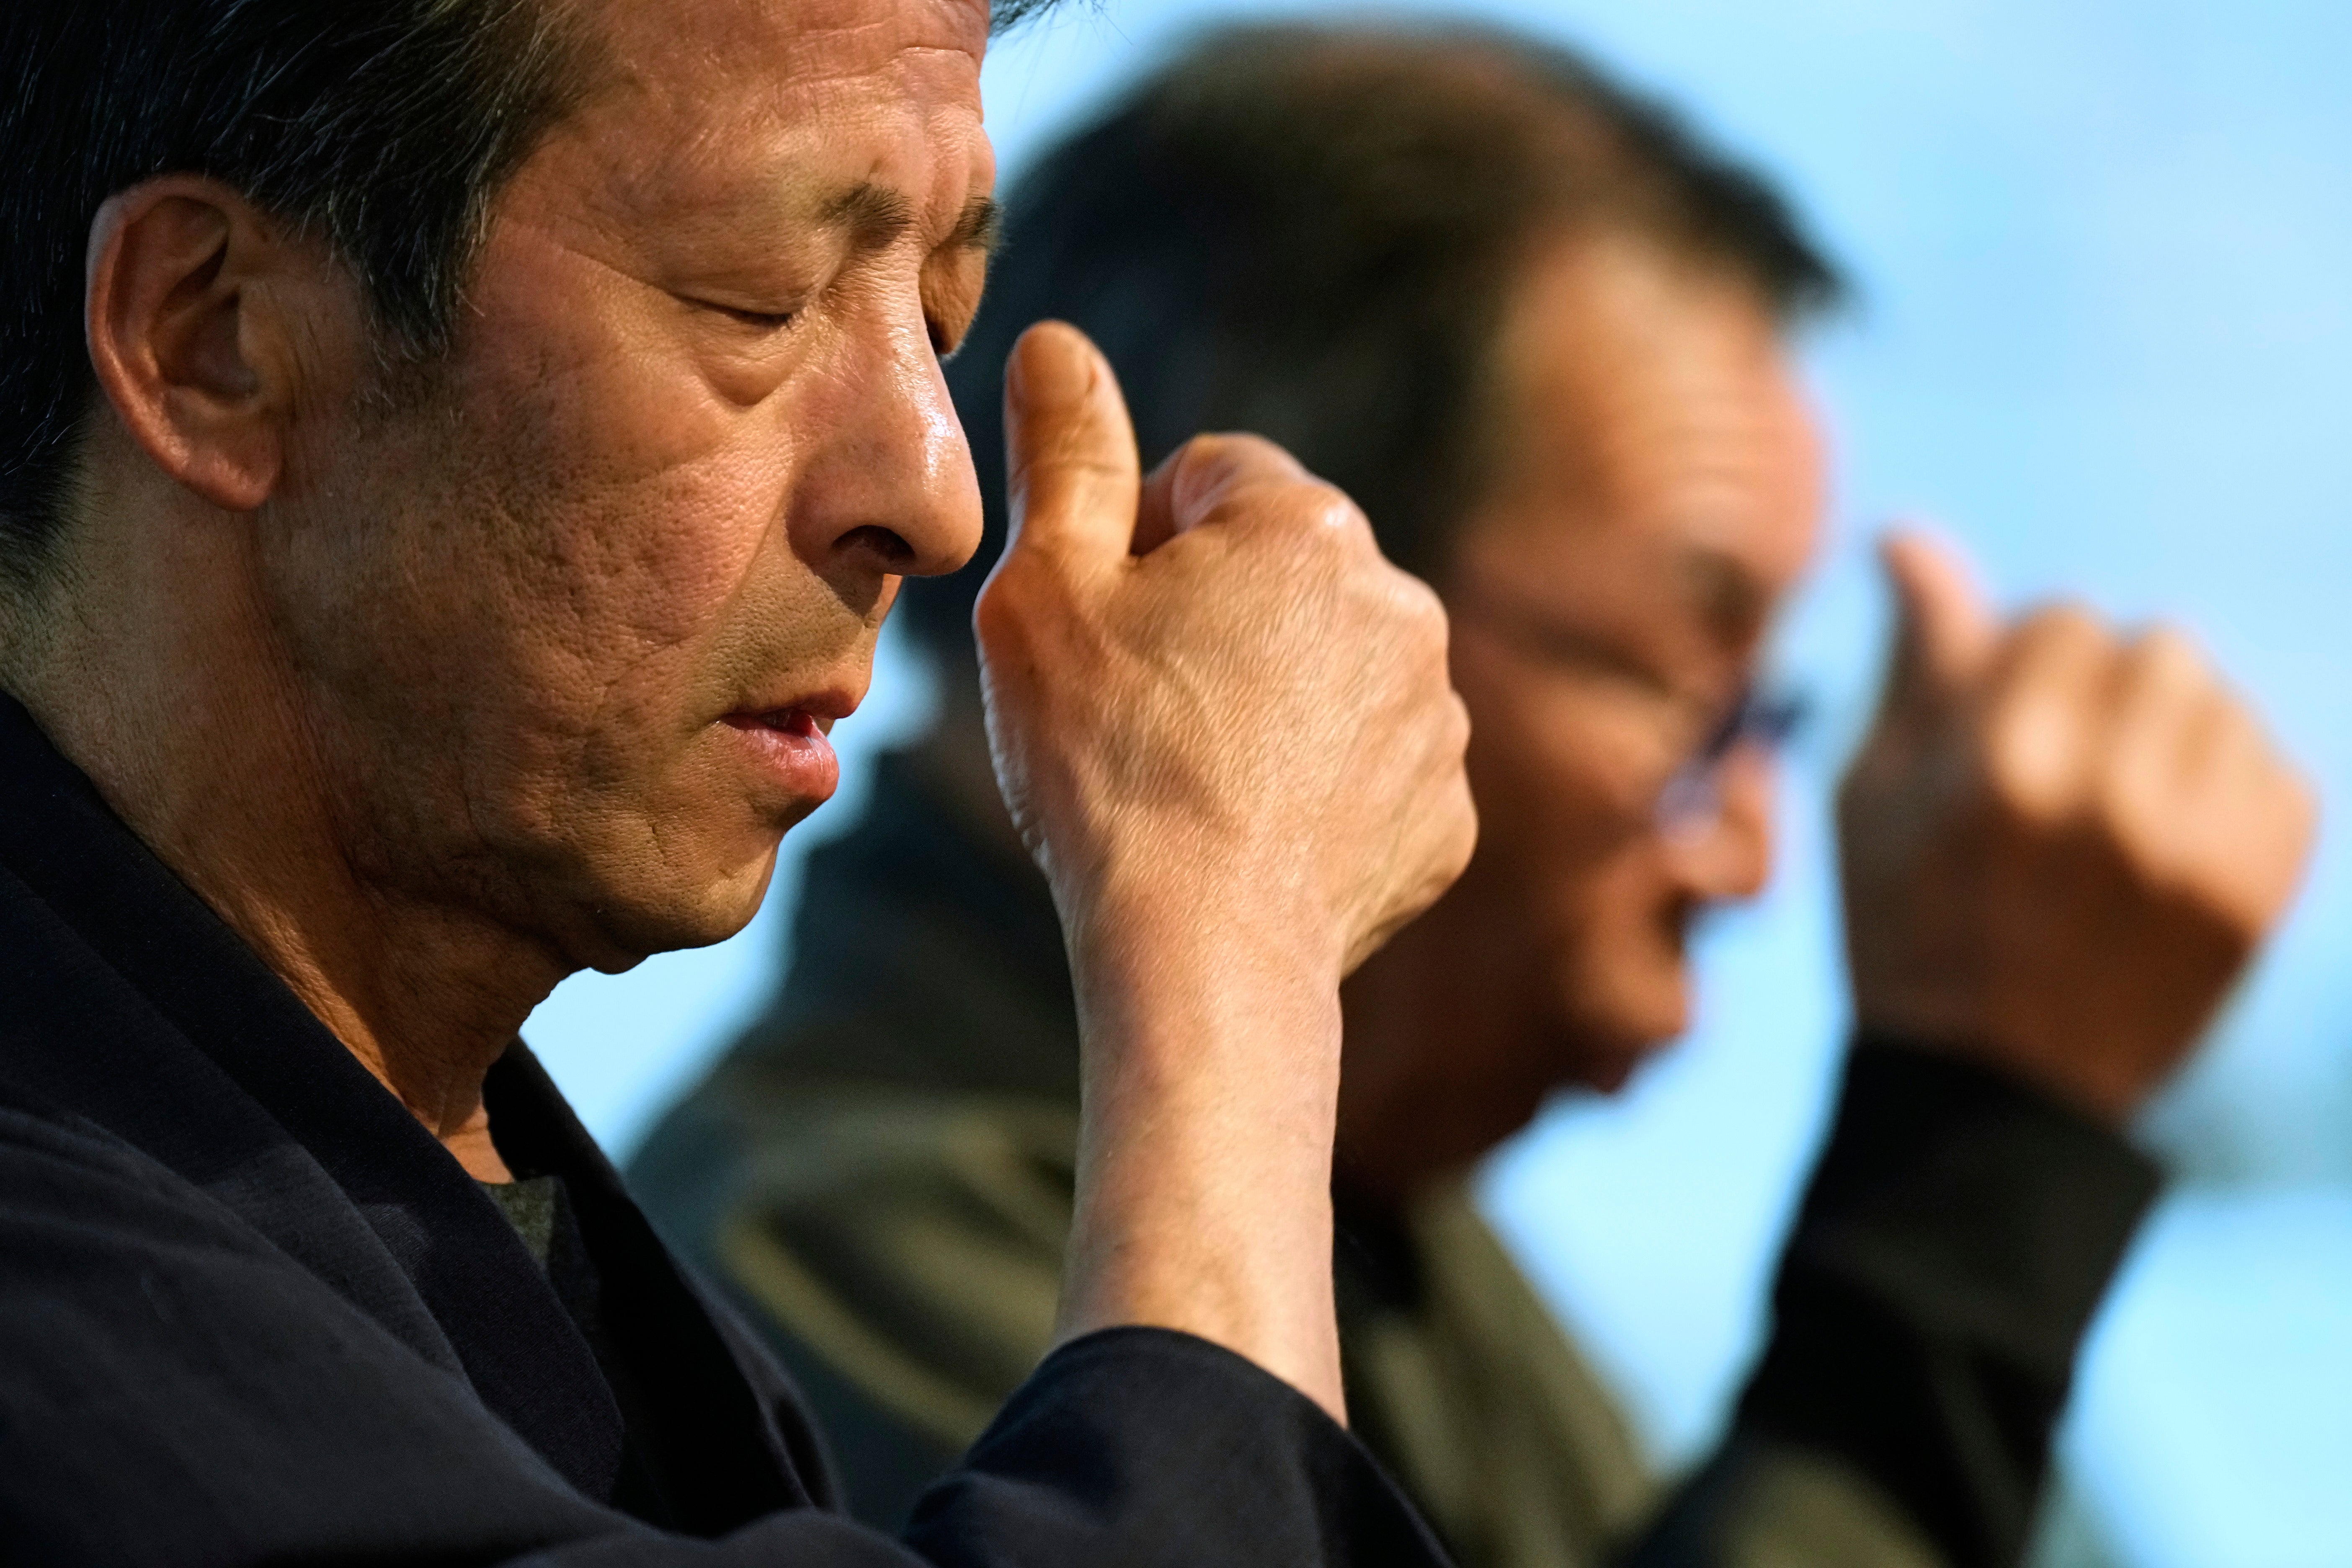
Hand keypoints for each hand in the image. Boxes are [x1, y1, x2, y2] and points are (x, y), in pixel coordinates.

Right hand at [977, 322, 1474, 982]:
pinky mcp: (1447, 818)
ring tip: (1197, 778)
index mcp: (1305, 525)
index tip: (1105, 623)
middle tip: (1141, 707)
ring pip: (1333, 673)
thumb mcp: (1044, 587)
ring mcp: (1438, 717)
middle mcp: (1402, 602)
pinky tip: (1252, 835)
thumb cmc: (1108, 759)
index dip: (1137, 542)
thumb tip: (1057, 342)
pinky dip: (1318, 792)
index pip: (1208, 477)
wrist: (1204, 948)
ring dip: (1272, 701)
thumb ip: (1062, 454)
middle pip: (1282, 573)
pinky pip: (1372, 772)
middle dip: (1215, 618)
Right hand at [1839, 530, 2314, 1123]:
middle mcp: (2109, 801)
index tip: (2004, 721)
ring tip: (2120, 804)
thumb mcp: (1871, 796)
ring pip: (2223, 704)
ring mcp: (2195, 853)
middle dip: (2109, 687)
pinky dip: (2225, 795)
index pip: (2064, 618)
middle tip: (2067, 760)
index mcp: (2000, 771)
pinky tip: (2165, 846)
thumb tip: (1912, 538)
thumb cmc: (1905, 930)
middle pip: (2158, 646)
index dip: (2028, 661)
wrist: (1991, 1096)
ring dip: (2172, 734)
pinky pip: (2278, 775)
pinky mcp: (2257, 897)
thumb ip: (1912, 665)